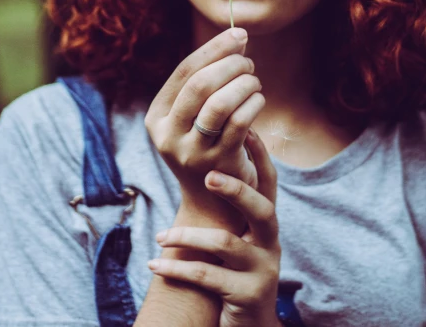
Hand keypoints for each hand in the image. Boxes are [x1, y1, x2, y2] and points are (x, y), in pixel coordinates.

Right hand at [144, 28, 264, 200]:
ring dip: (243, 84)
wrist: (212, 201)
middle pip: (199, 85)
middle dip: (230, 65)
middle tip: (249, 63)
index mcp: (157, 117)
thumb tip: (237, 37)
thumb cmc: (208, 143)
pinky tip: (258, 100)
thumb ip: (211, 78)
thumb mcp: (197, 113)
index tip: (239, 34)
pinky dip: (253, 104)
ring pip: (219, 104)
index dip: (214, 48)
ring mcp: (192, 152)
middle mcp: (168, 135)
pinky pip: (240, 123)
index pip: (185, 71)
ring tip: (254, 81)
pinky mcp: (218, 165)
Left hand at [147, 128, 282, 326]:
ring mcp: (262, 271)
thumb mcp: (240, 241)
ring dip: (187, 238)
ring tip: (160, 236)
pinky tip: (154, 265)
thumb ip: (232, 212)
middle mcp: (271, 244)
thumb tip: (208, 165)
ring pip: (225, 244)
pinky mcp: (247, 296)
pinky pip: (208, 277)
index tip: (247, 128)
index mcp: (267, 226)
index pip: (270, 183)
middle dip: (235, 190)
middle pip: (261, 209)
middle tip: (208, 176)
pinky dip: (177, 269)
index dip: (261, 156)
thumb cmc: (236, 276)